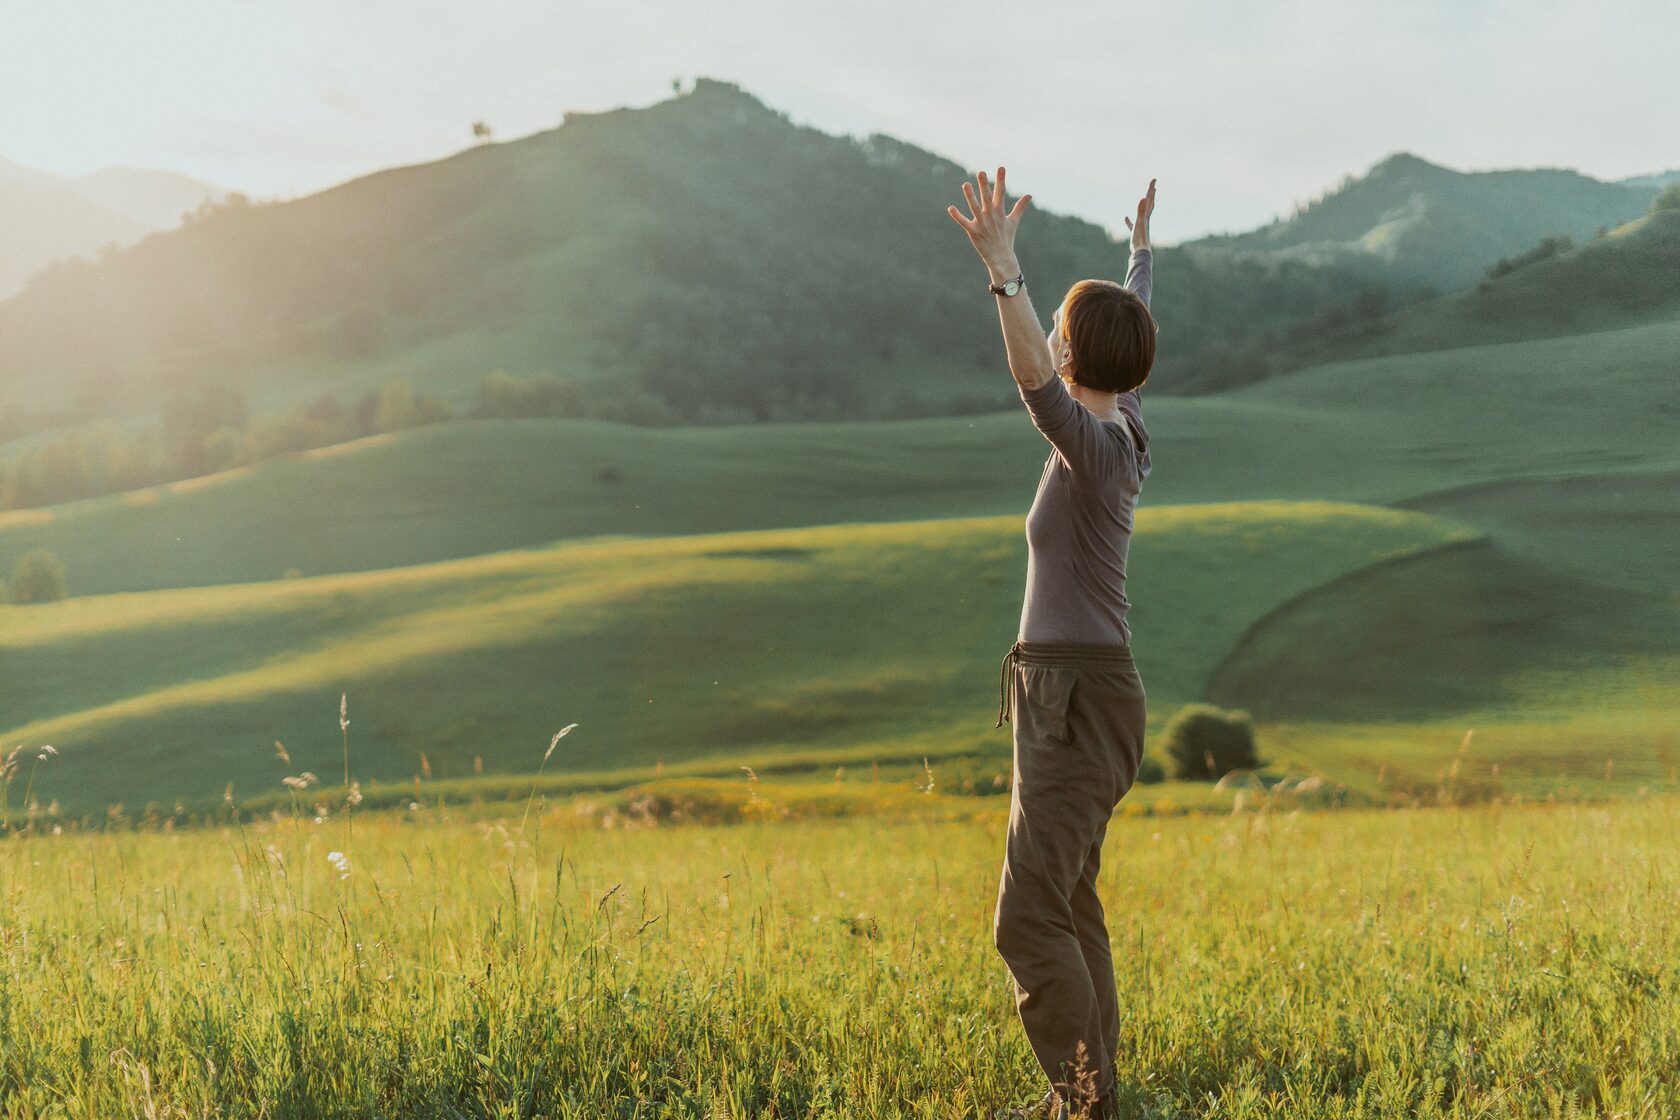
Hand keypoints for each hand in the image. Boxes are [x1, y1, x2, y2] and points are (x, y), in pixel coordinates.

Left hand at [947, 166, 1029, 280]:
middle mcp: (991, 216)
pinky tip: (950, 208)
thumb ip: (1020, 207)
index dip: (1001, 180)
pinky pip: (964, 223)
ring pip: (975, 207)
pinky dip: (957, 216)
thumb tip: (1029, 195)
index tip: (1001, 167)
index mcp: (1000, 212)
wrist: (1001, 257)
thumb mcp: (1013, 221)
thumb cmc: (1006, 238)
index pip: (1000, 193)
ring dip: (970, 196)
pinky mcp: (973, 232)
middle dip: (984, 185)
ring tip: (965, 184)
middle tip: (981, 172)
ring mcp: (982, 224)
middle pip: (987, 198)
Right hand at [1123, 178, 1156, 250]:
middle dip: (1151, 194)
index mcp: (1146, 214)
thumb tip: (1143, 198)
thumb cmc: (1140, 237)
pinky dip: (1129, 220)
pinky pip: (1132, 223)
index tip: (1154, 179)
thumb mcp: (1140, 221)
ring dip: (1144, 204)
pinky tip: (1125, 218)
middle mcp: (1145, 218)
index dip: (1151, 189)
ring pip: (1143, 212)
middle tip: (1153, 185)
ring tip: (1145, 198)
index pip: (1149, 199)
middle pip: (1149, 203)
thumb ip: (1141, 209)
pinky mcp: (1136, 231)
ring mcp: (1141, 224)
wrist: (1141, 251)